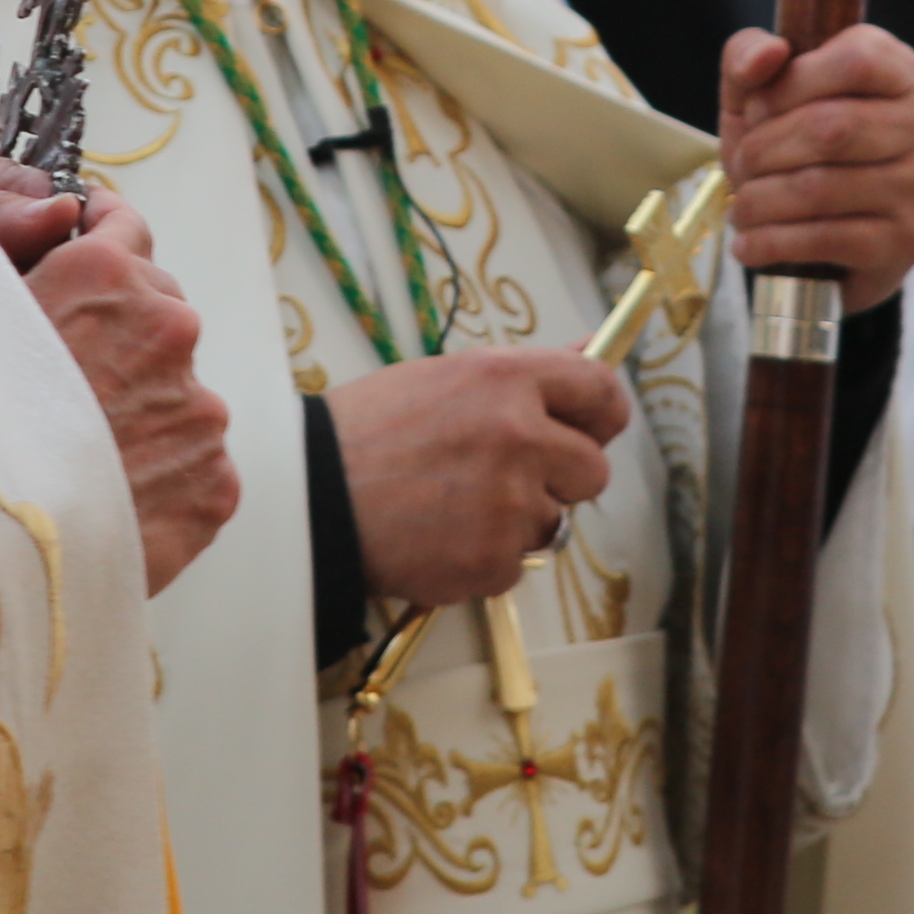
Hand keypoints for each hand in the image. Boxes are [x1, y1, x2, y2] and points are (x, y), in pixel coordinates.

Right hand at [0, 184, 237, 595]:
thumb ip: (14, 252)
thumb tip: (57, 219)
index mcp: (105, 275)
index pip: (124, 226)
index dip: (102, 240)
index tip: (93, 248)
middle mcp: (169, 328)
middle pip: (158, 316)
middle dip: (123, 339)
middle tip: (67, 388)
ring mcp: (200, 409)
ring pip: (177, 397)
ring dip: (141, 415)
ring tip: (79, 460)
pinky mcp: (217, 482)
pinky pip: (193, 467)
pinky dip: (160, 479)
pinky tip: (106, 501)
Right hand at [329, 349, 632, 611]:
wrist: (310, 496)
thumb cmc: (367, 431)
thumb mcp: (445, 378)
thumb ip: (520, 377)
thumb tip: (592, 348)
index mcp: (508, 379)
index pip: (603, 393)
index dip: (602, 417)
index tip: (590, 430)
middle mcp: (521, 437)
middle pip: (593, 471)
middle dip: (560, 480)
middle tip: (504, 478)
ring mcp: (510, 503)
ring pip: (552, 523)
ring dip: (516, 522)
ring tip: (451, 507)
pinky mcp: (492, 559)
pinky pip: (513, 565)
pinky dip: (482, 559)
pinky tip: (437, 538)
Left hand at [714, 23, 913, 306]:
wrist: (832, 238)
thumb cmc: (793, 146)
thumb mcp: (762, 91)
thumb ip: (748, 54)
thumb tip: (769, 53)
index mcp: (902, 72)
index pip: (855, 62)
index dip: (790, 85)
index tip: (755, 110)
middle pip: (832, 128)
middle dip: (763, 150)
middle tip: (741, 166)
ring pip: (821, 188)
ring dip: (759, 200)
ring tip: (742, 207)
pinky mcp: (907, 239)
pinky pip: (826, 239)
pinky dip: (771, 242)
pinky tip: (749, 244)